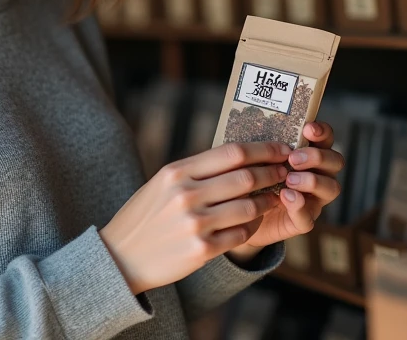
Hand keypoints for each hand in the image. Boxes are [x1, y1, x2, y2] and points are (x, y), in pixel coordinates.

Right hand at [100, 142, 290, 294]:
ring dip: (267, 202)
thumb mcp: (163, 183)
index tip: (281, 149)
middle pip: (245, 177)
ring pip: (248, 207)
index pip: (232, 153)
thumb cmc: (146, 216)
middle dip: (272, 173)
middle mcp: (186, 195)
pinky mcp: (201, 250)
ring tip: (274, 199)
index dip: (263, 150)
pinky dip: (252, 227)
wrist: (121, 258)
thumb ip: (196, 170)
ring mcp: (195, 224)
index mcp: (177, 172)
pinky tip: (254, 222)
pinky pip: (240, 234)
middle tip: (286, 172)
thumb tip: (239, 157)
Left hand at [226, 122, 343, 263]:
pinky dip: (299, 206)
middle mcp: (318, 174)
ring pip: (332, 188)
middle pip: (336, 161)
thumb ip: (263, 147)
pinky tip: (285, 197)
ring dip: (312, 181)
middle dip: (318, 157)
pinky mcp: (302, 221)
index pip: (325, 138)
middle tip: (294, 158)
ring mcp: (313, 199)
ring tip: (289, 179)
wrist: (237, 213)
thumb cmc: (249, 177)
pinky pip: (309, 217)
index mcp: (308, 153)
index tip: (307, 129)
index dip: (322, 132)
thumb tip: (257, 125)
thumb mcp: (254, 158)